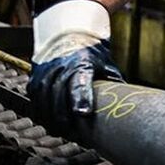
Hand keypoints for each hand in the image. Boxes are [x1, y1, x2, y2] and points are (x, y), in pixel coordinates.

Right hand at [28, 0, 123, 132]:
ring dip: (50, 117)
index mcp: (82, 63)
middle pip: (58, 95)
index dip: (81, 99)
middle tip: (72, 132)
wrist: (69, 31)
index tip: (83, 113)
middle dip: (64, 117)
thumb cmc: (91, 53)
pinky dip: (40, 111)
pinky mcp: (35, 75)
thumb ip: (114, 84)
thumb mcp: (106, 65)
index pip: (79, 83)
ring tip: (60, 131)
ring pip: (43, 97)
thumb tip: (129, 105)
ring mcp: (45, 70)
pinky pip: (34, 96)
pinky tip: (47, 121)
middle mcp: (61, 65)